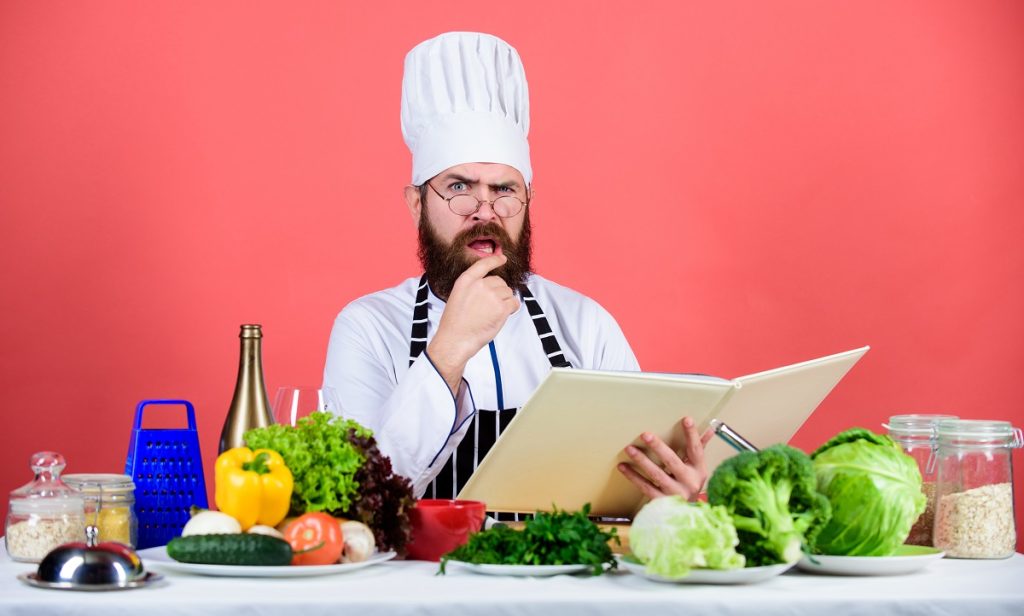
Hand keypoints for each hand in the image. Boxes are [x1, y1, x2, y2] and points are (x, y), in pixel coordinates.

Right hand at [427, 255, 519, 392]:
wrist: (455, 340)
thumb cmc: (455, 323)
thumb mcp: (458, 297)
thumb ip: (472, 288)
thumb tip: (492, 287)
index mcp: (466, 281)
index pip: (483, 264)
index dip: (495, 260)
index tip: (502, 258)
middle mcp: (480, 285)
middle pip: (500, 282)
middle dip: (499, 292)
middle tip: (489, 308)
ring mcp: (492, 295)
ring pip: (508, 292)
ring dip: (505, 302)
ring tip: (491, 314)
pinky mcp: (501, 308)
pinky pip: (514, 303)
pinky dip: (511, 309)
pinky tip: (501, 317)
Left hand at [617, 417, 713, 500]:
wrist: (688, 516)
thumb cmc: (690, 485)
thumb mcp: (697, 469)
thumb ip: (699, 449)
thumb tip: (710, 430)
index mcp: (699, 471)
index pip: (696, 450)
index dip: (692, 435)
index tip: (686, 419)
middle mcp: (689, 482)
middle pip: (673, 462)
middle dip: (658, 447)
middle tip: (645, 434)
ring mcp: (675, 493)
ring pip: (657, 475)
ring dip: (642, 461)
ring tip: (630, 449)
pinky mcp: (662, 503)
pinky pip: (646, 488)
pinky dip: (633, 477)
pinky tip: (623, 467)